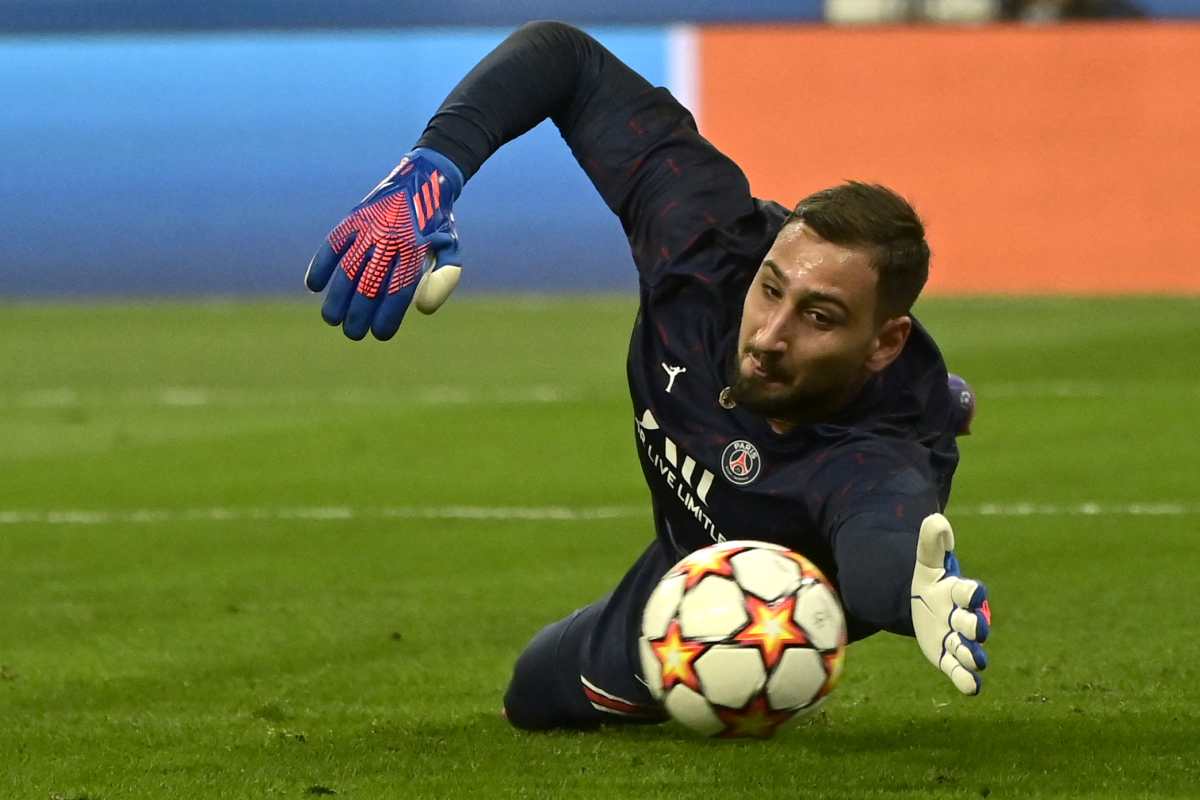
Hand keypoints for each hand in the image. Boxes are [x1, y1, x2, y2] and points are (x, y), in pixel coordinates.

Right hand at [305, 147, 464, 339]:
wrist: (423, 178)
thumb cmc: (437, 224)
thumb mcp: (450, 248)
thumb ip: (444, 279)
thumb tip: (420, 308)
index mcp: (416, 249)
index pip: (398, 291)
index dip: (387, 317)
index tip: (379, 334)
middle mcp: (391, 239)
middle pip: (369, 285)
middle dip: (358, 315)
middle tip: (353, 333)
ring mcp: (370, 228)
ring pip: (348, 268)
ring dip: (336, 297)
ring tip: (332, 319)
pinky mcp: (354, 218)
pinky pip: (333, 244)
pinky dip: (321, 264)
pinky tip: (313, 286)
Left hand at [910, 513, 990, 694]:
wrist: (920, 604)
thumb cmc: (929, 581)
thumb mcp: (926, 560)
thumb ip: (931, 541)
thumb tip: (937, 520)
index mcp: (959, 592)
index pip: (969, 592)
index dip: (973, 593)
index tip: (976, 592)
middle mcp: (962, 618)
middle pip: (973, 624)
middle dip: (976, 626)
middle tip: (977, 629)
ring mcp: (956, 639)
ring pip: (969, 650)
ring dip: (971, 655)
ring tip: (973, 659)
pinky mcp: (947, 657)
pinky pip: (959, 671)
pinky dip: (966, 680)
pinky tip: (972, 688)